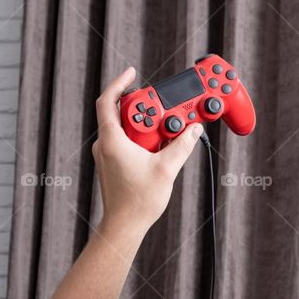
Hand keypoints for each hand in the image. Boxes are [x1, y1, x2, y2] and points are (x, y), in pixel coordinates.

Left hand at [91, 66, 203, 235]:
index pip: (109, 100)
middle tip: (163, 111)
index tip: (133, 73)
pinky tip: (158, 149)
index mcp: (112, 140)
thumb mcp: (166, 169)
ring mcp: (107, 154)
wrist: (125, 225)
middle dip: (144, 109)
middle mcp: (105, 144)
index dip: (120, 83)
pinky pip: (126, 142)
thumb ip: (182, 146)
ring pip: (125, 128)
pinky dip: (142, 140)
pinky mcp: (113, 164)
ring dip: (146, 126)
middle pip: (122, 113)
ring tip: (165, 133)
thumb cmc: (138, 201)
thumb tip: (193, 129)